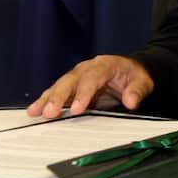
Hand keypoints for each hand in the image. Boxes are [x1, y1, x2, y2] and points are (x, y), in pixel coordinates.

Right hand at [25, 55, 153, 118]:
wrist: (129, 70)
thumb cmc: (134, 76)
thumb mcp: (143, 82)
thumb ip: (137, 91)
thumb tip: (131, 101)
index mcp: (104, 65)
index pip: (92, 78)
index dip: (83, 94)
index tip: (76, 109)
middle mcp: (86, 68)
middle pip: (70, 81)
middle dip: (59, 97)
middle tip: (49, 113)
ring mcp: (77, 76)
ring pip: (59, 86)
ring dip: (46, 99)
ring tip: (35, 112)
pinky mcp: (71, 85)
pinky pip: (56, 92)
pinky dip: (45, 100)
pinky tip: (34, 110)